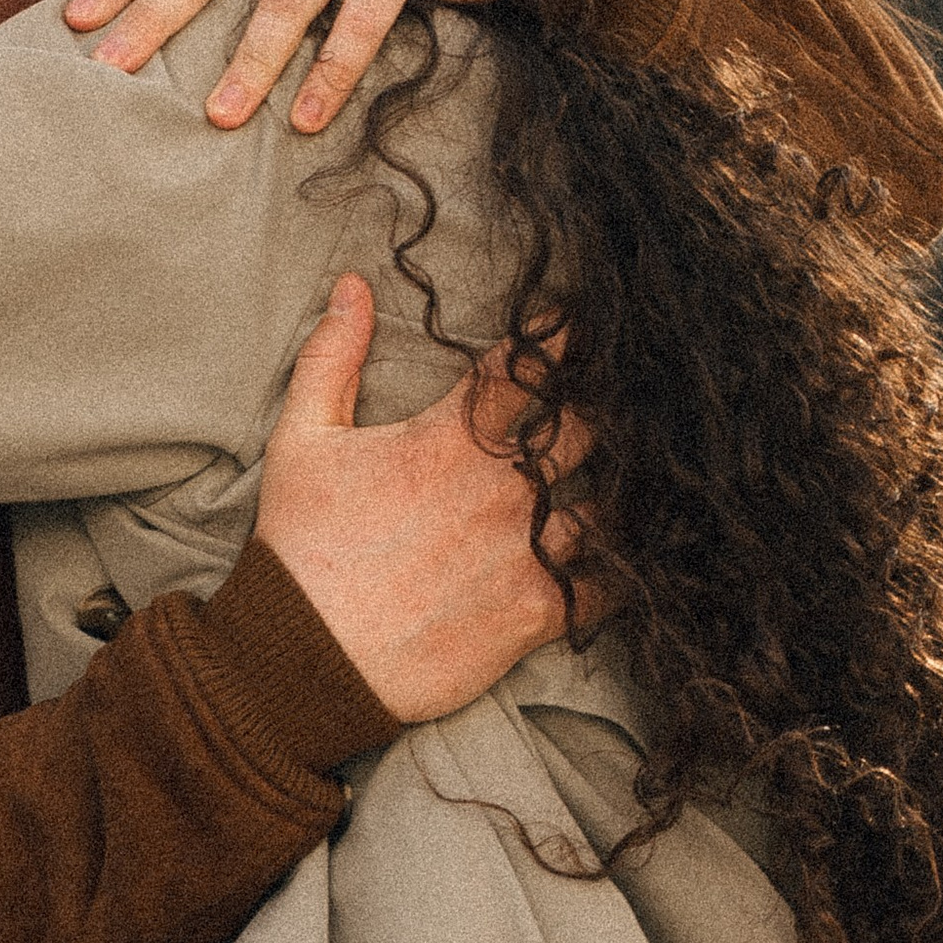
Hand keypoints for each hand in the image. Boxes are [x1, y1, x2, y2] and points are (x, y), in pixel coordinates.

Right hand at [254, 275, 586, 720]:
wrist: (304, 659)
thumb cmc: (301, 546)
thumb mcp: (302, 438)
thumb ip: (333, 356)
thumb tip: (352, 283)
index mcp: (453, 439)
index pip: (530, 366)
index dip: (564, 338)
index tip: (587, 324)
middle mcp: (503, 489)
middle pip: (590, 429)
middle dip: (605, 413)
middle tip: (626, 403)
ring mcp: (527, 551)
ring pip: (610, 506)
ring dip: (621, 493)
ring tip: (641, 483)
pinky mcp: (537, 613)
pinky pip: (608, 586)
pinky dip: (622, 573)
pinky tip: (629, 562)